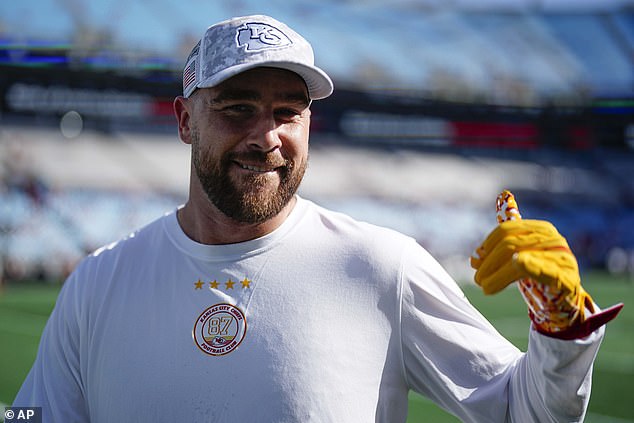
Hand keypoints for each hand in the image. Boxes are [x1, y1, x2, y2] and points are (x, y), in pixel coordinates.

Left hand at [471, 190, 622, 338]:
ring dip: (497, 276)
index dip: (487, 246)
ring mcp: (561, 257)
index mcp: (540, 229)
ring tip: (485, 287)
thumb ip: (495, 254)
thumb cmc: (538, 274)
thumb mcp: (516, 259)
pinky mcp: (566, 278)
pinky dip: (530, 266)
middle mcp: (552, 239)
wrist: (563, 299)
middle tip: (478, 279)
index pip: (506, 230)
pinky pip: (545, 270)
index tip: (476, 261)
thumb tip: (474, 258)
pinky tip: (518, 263)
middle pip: (510, 244)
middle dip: (489, 263)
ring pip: (519, 259)